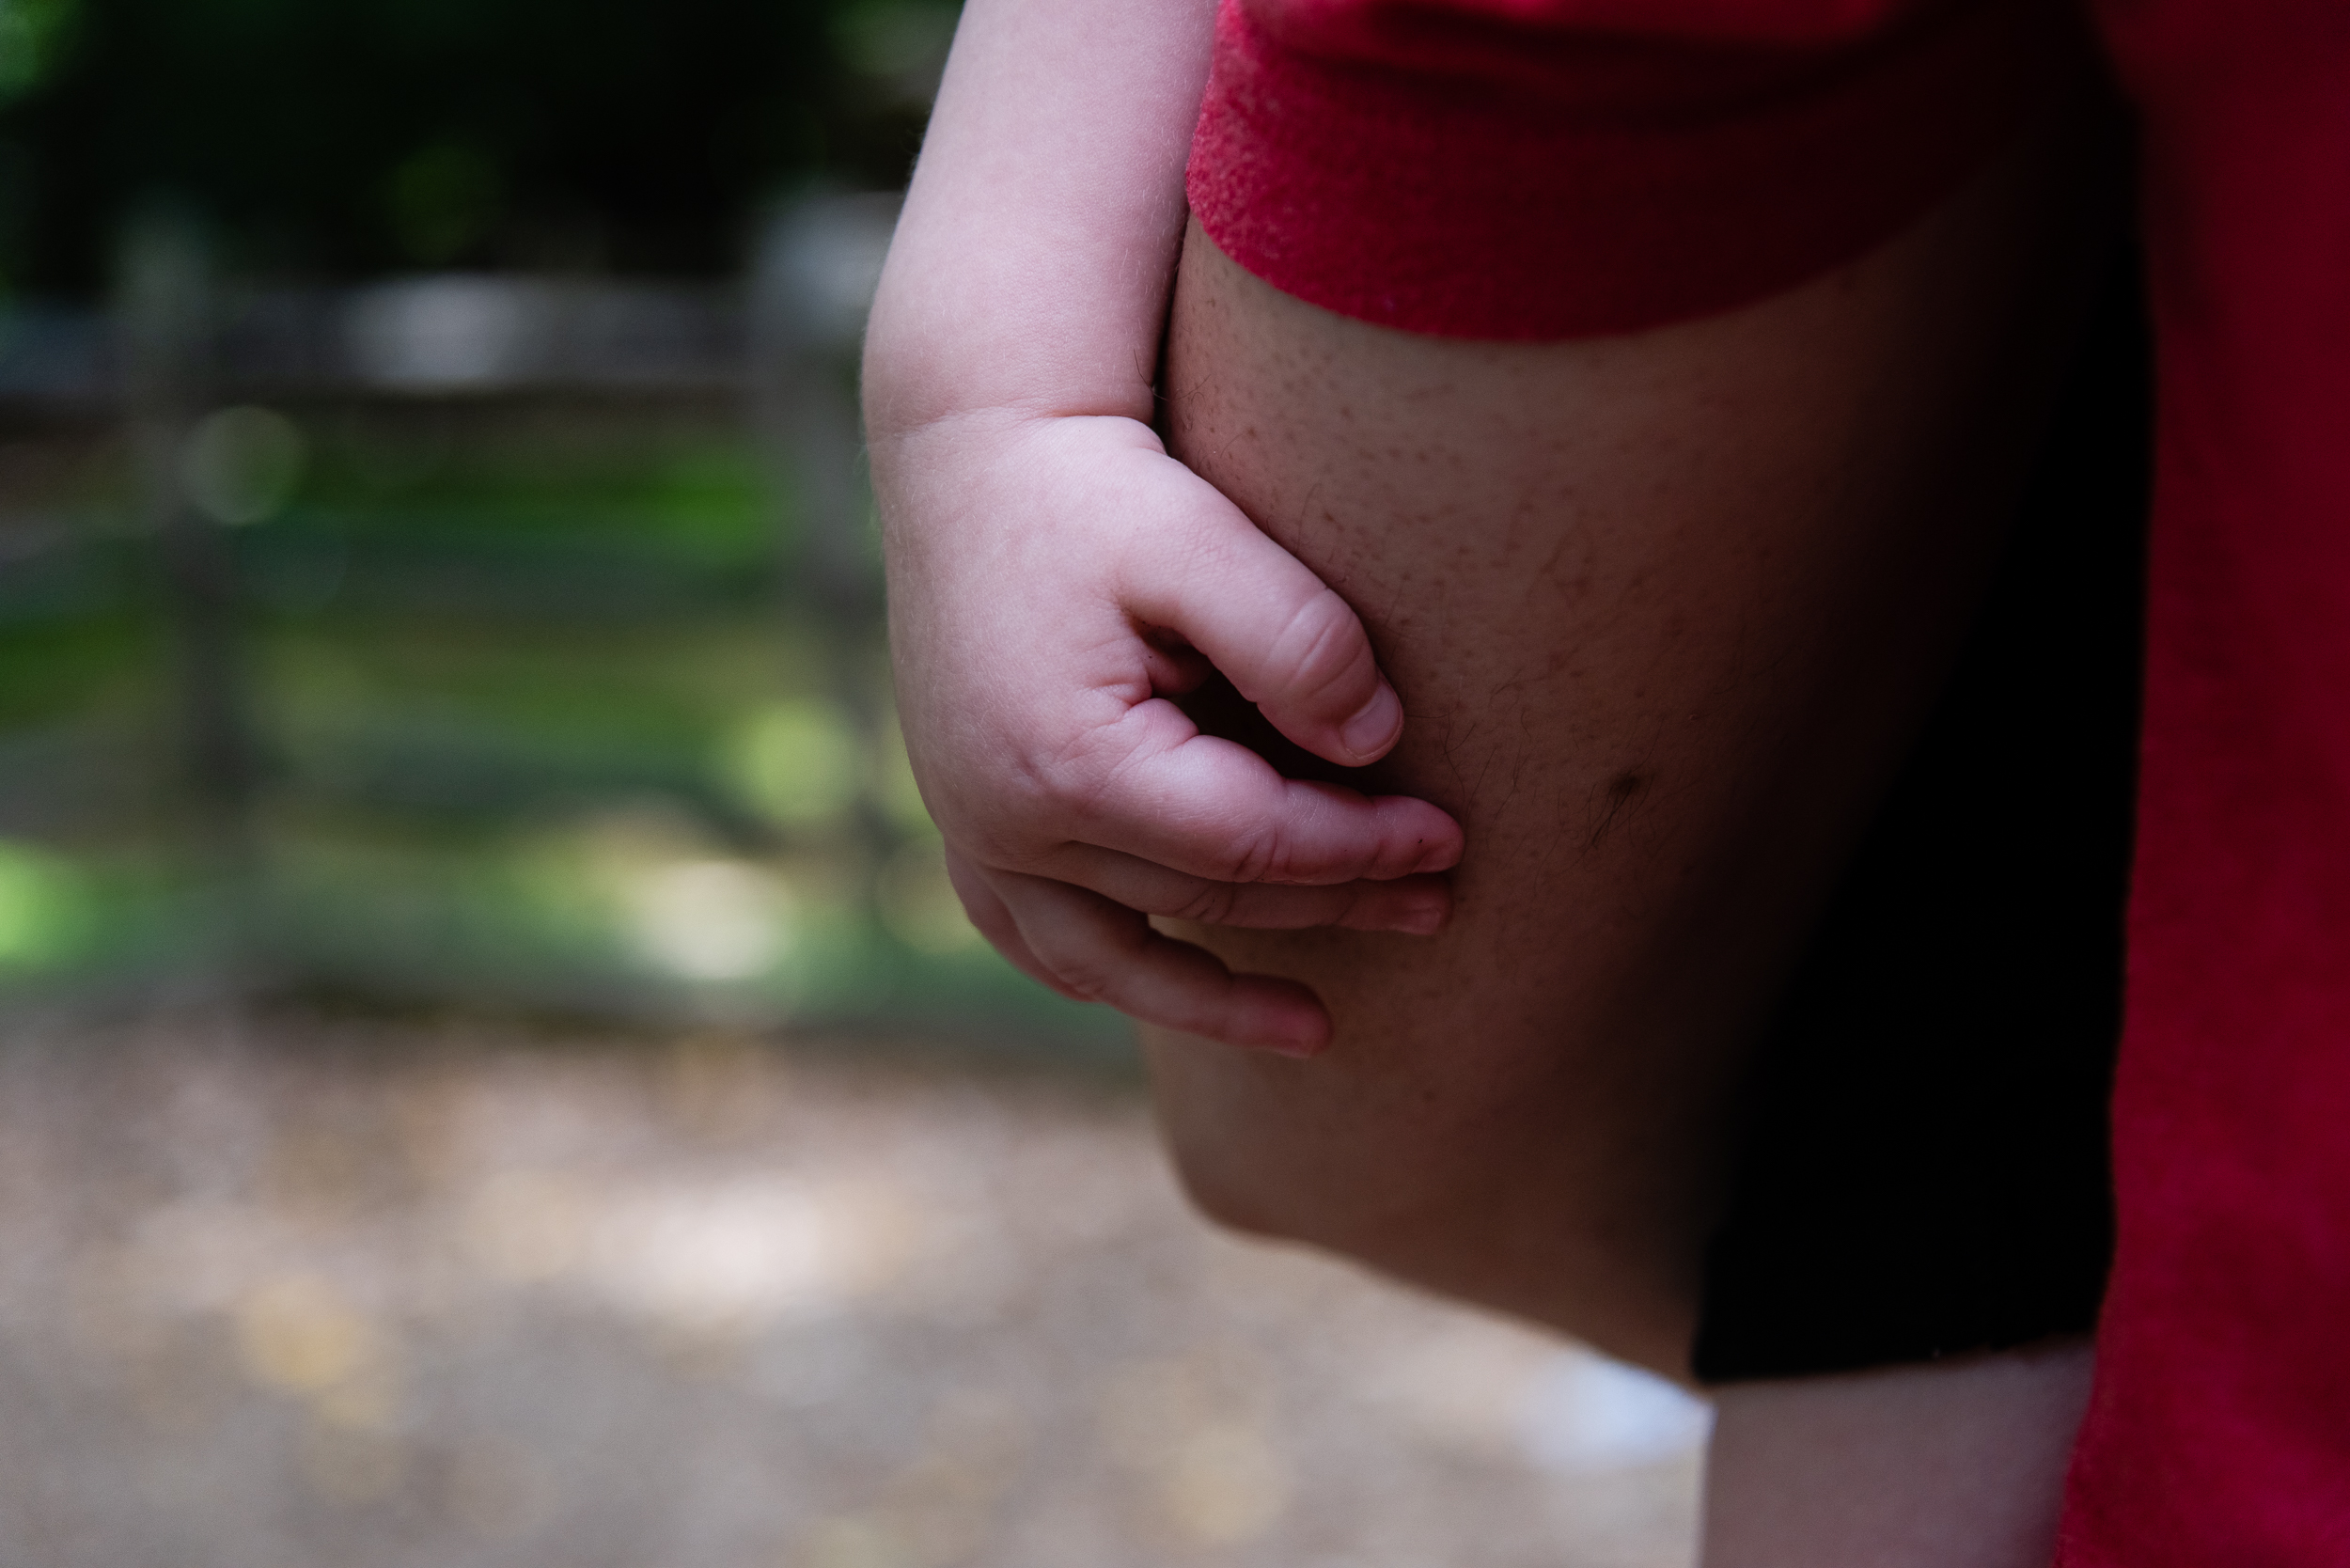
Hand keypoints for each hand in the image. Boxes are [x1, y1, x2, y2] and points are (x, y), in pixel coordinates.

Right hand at [878, 409, 1463, 1053]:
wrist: (970, 444)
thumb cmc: (1091, 482)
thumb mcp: (1203, 535)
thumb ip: (1296, 640)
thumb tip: (1377, 744)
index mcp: (1069, 764)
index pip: (1253, 843)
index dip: (1363, 850)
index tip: (1450, 840)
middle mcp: (1005, 824)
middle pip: (1201, 897)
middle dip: (1331, 902)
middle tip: (1437, 902)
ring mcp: (971, 832)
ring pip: (1110, 957)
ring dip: (1214, 1001)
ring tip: (1316, 1031)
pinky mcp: (962, 818)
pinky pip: (1034, 936)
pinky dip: (1105, 971)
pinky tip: (1169, 984)